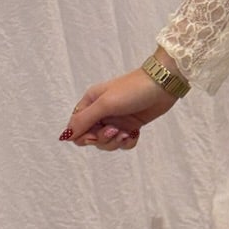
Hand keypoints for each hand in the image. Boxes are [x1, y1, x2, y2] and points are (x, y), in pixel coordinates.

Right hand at [60, 70, 179, 150]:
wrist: (163, 84)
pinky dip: (127, 142)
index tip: (95, 134)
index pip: (76, 129)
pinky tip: (134, 134)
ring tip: (126, 132)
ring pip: (106, 143)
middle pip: (91, 138)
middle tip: (115, 130)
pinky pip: (122, 143)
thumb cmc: (132, 89)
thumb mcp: (105, 103)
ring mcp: (116, 120)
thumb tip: (65, 136)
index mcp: (90, 103)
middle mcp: (101, 113)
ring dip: (115, 142)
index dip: (84, 136)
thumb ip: (84, 120)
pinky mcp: (130, 126)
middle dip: (103, 139)